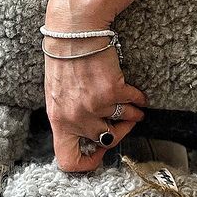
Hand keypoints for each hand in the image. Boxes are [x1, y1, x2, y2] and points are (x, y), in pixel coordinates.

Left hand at [44, 33, 146, 171]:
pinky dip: (139, 100)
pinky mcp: (113, 91)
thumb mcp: (57, 97)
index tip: (98, 151)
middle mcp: (76, 118)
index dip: (87, 163)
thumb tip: (90, 137)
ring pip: (124, 123)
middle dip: (118, 133)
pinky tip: (138, 96)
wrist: (73, 33)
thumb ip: (70, 119)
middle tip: (121, 122)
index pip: (69, 161)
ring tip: (132, 107)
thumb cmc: (64, 62)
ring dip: (132, 115)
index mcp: (59, 121)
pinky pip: (134, 104)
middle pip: (106, 142)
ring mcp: (95, 106)